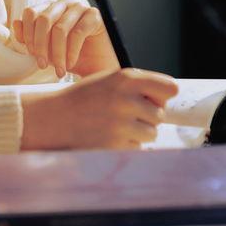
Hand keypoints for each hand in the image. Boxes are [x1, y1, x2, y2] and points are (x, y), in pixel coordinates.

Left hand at [12, 0, 118, 77]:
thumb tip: (15, 23)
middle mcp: (64, 3)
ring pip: (59, 28)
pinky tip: (71, 64)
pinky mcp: (94, 16)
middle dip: (40, 46)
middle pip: (43, 19)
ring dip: (57, 53)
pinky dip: (71, 52)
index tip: (32, 56)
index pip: (30, 13)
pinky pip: (77, 33)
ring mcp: (80, 6)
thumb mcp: (46, 49)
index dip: (28, 35)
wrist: (98, 65)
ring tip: (59, 70)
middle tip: (43, 66)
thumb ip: (30, 37)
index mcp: (50, 7)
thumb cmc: (71, 56)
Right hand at [21, 67, 178, 150]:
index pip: (170, 87)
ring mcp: (121, 125)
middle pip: (160, 114)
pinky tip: (108, 135)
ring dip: (139, 132)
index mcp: (126, 78)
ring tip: (117, 124)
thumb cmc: (85, 97)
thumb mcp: (109, 80)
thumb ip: (138, 85)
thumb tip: (169, 95)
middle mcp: (126, 99)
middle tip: (125, 113)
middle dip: (147, 116)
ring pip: (152, 133)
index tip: (154, 98)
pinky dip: (126, 144)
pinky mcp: (116, 145)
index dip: (163, 94)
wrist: (56, 117)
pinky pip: (137, 147)